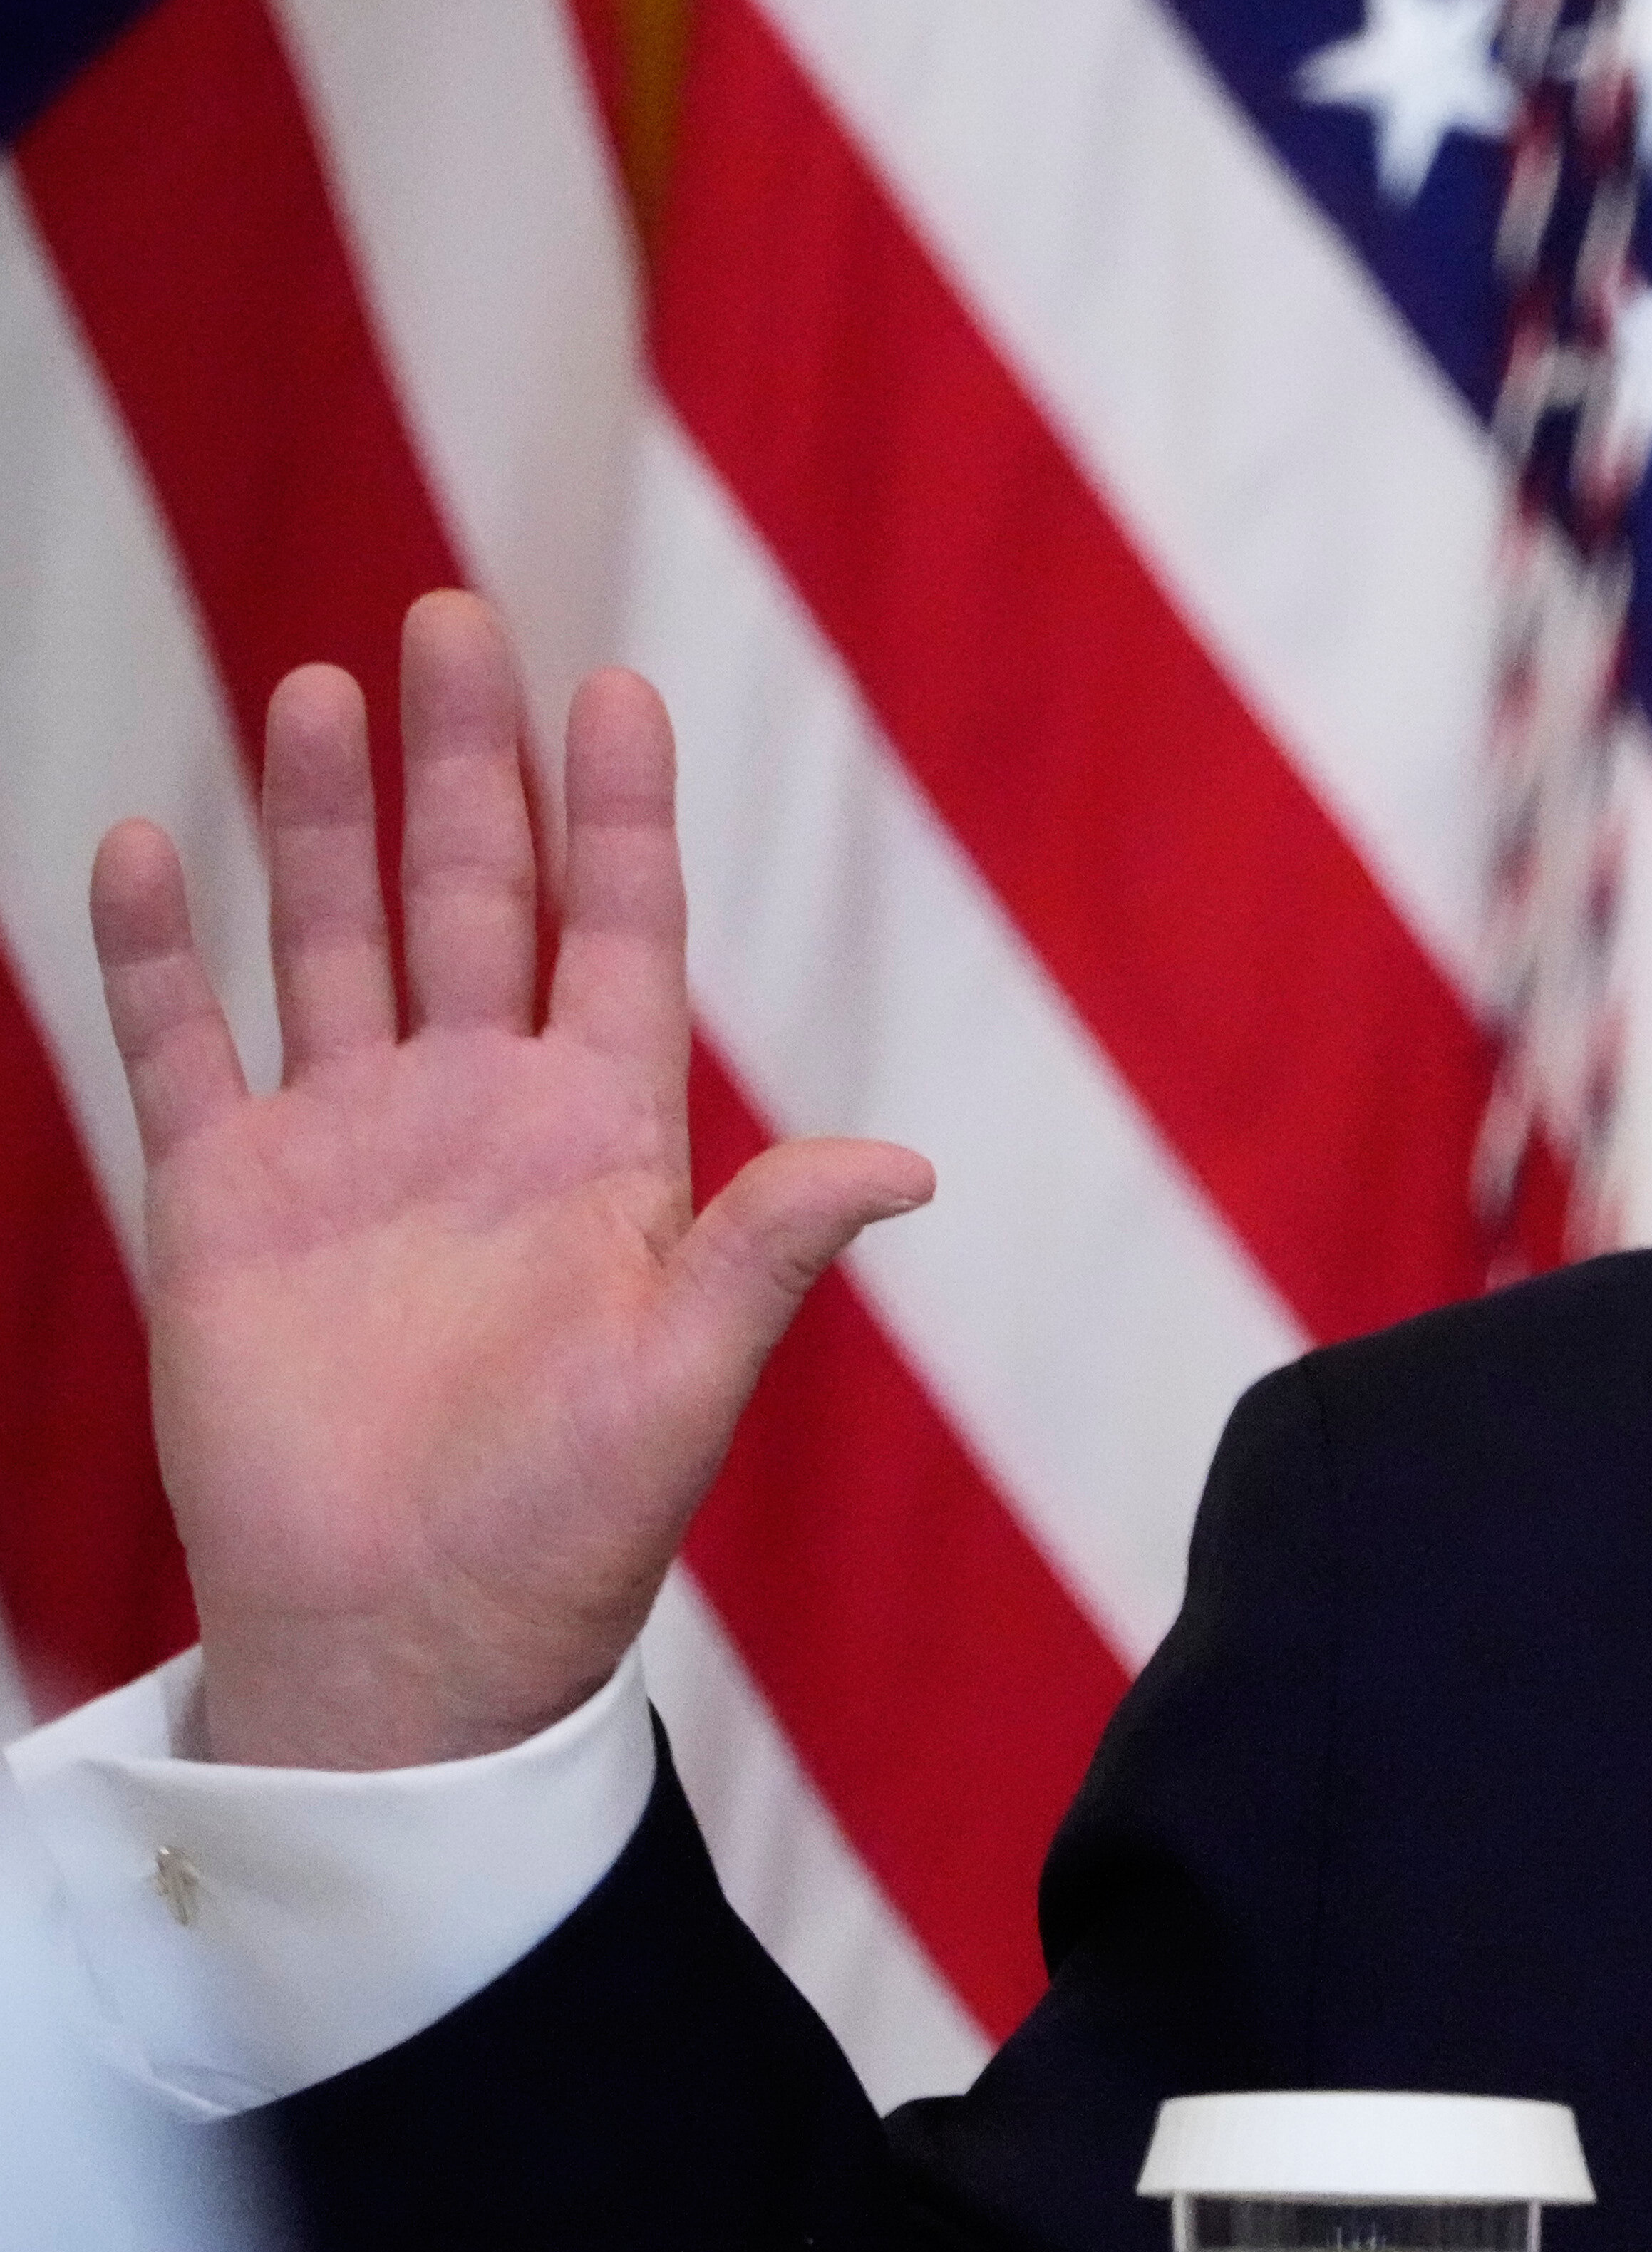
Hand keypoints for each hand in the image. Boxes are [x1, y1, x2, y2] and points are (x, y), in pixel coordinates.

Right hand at [87, 592, 931, 1772]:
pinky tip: (146, 844)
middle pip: (473, 898)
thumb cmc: (569, 1523)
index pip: (616, 935)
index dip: (617, 817)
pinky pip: (183, 1047)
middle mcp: (474, 1116)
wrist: (413, 1635)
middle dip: (463, 764)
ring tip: (315, 685)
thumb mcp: (688, 1377)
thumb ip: (771, 1251)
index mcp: (603, 1142)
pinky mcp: (224, 1202)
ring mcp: (344, 1147)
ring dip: (322, 818)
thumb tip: (904, 1169)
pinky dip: (154, 954)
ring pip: (332, 939)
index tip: (615, 689)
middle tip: (452, 616)